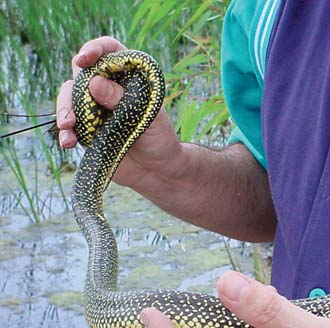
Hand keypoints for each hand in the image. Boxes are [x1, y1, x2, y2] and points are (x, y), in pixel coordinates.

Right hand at [55, 36, 181, 187]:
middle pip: (81, 74)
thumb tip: (93, 82)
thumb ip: (122, 100)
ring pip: (69, 98)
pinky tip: (67, 141)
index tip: (85, 58)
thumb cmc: (159, 139)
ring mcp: (95, 108)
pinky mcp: (86, 129)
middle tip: (76, 104)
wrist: (157, 171)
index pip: (110, 52)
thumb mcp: (148, 118)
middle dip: (74, 87)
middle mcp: (109, 88)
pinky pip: (68, 124)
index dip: (95, 49)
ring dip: (64, 109)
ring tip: (68, 126)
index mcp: (129, 78)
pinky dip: (64, 131)